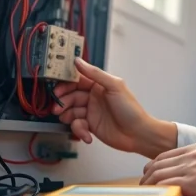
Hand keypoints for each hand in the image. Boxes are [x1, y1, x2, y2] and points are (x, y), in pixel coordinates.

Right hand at [51, 58, 176, 157]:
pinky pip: (78, 125)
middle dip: (63, 102)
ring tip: (69, 120)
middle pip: (71, 96)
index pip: (77, 80)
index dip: (65, 84)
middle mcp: (94, 97)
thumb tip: (78, 61)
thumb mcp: (114, 86)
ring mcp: (92, 112)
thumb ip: (95, 73)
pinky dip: (79, 130)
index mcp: (99, 85)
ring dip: (67, 116)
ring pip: (71, 111)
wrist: (138, 134)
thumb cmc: (131, 109)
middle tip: (57, 108)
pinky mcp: (91, 126)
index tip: (57, 89)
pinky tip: (86, 134)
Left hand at [139, 142, 195, 195]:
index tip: (150, 175)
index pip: (167, 155)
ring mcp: (193, 166)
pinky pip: (167, 185)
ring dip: (149, 185)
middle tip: (144, 187)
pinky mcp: (194, 181)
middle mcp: (194, 154)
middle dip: (148, 176)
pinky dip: (159, 192)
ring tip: (147, 194)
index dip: (155, 166)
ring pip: (159, 174)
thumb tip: (194, 176)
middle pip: (159, 163)